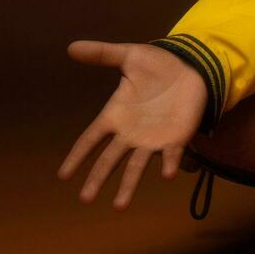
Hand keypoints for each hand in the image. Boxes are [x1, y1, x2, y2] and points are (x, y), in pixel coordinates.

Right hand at [57, 40, 207, 209]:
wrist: (192, 66)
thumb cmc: (157, 65)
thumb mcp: (129, 55)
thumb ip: (102, 54)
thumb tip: (71, 47)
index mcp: (115, 115)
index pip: (91, 139)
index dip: (78, 155)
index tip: (63, 175)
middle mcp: (131, 133)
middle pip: (110, 159)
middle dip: (98, 178)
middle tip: (85, 198)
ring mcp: (153, 138)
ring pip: (137, 166)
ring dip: (129, 185)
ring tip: (118, 206)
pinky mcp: (176, 138)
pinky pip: (171, 155)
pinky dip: (169, 164)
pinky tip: (168, 174)